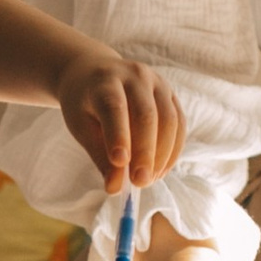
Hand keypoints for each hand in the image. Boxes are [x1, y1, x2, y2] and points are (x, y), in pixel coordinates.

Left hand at [53, 42, 182, 194]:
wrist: (94, 72)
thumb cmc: (84, 103)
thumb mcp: (81, 126)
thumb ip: (99, 155)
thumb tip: (115, 188)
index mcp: (104, 81)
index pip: (114, 107)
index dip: (119, 135)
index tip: (119, 163)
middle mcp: (133, 75)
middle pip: (146, 114)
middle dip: (145, 152)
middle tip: (140, 182)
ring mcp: (156, 81)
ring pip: (168, 119)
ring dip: (162, 154)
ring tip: (150, 179)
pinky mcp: (170, 92)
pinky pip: (179, 123)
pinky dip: (173, 149)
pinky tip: (161, 169)